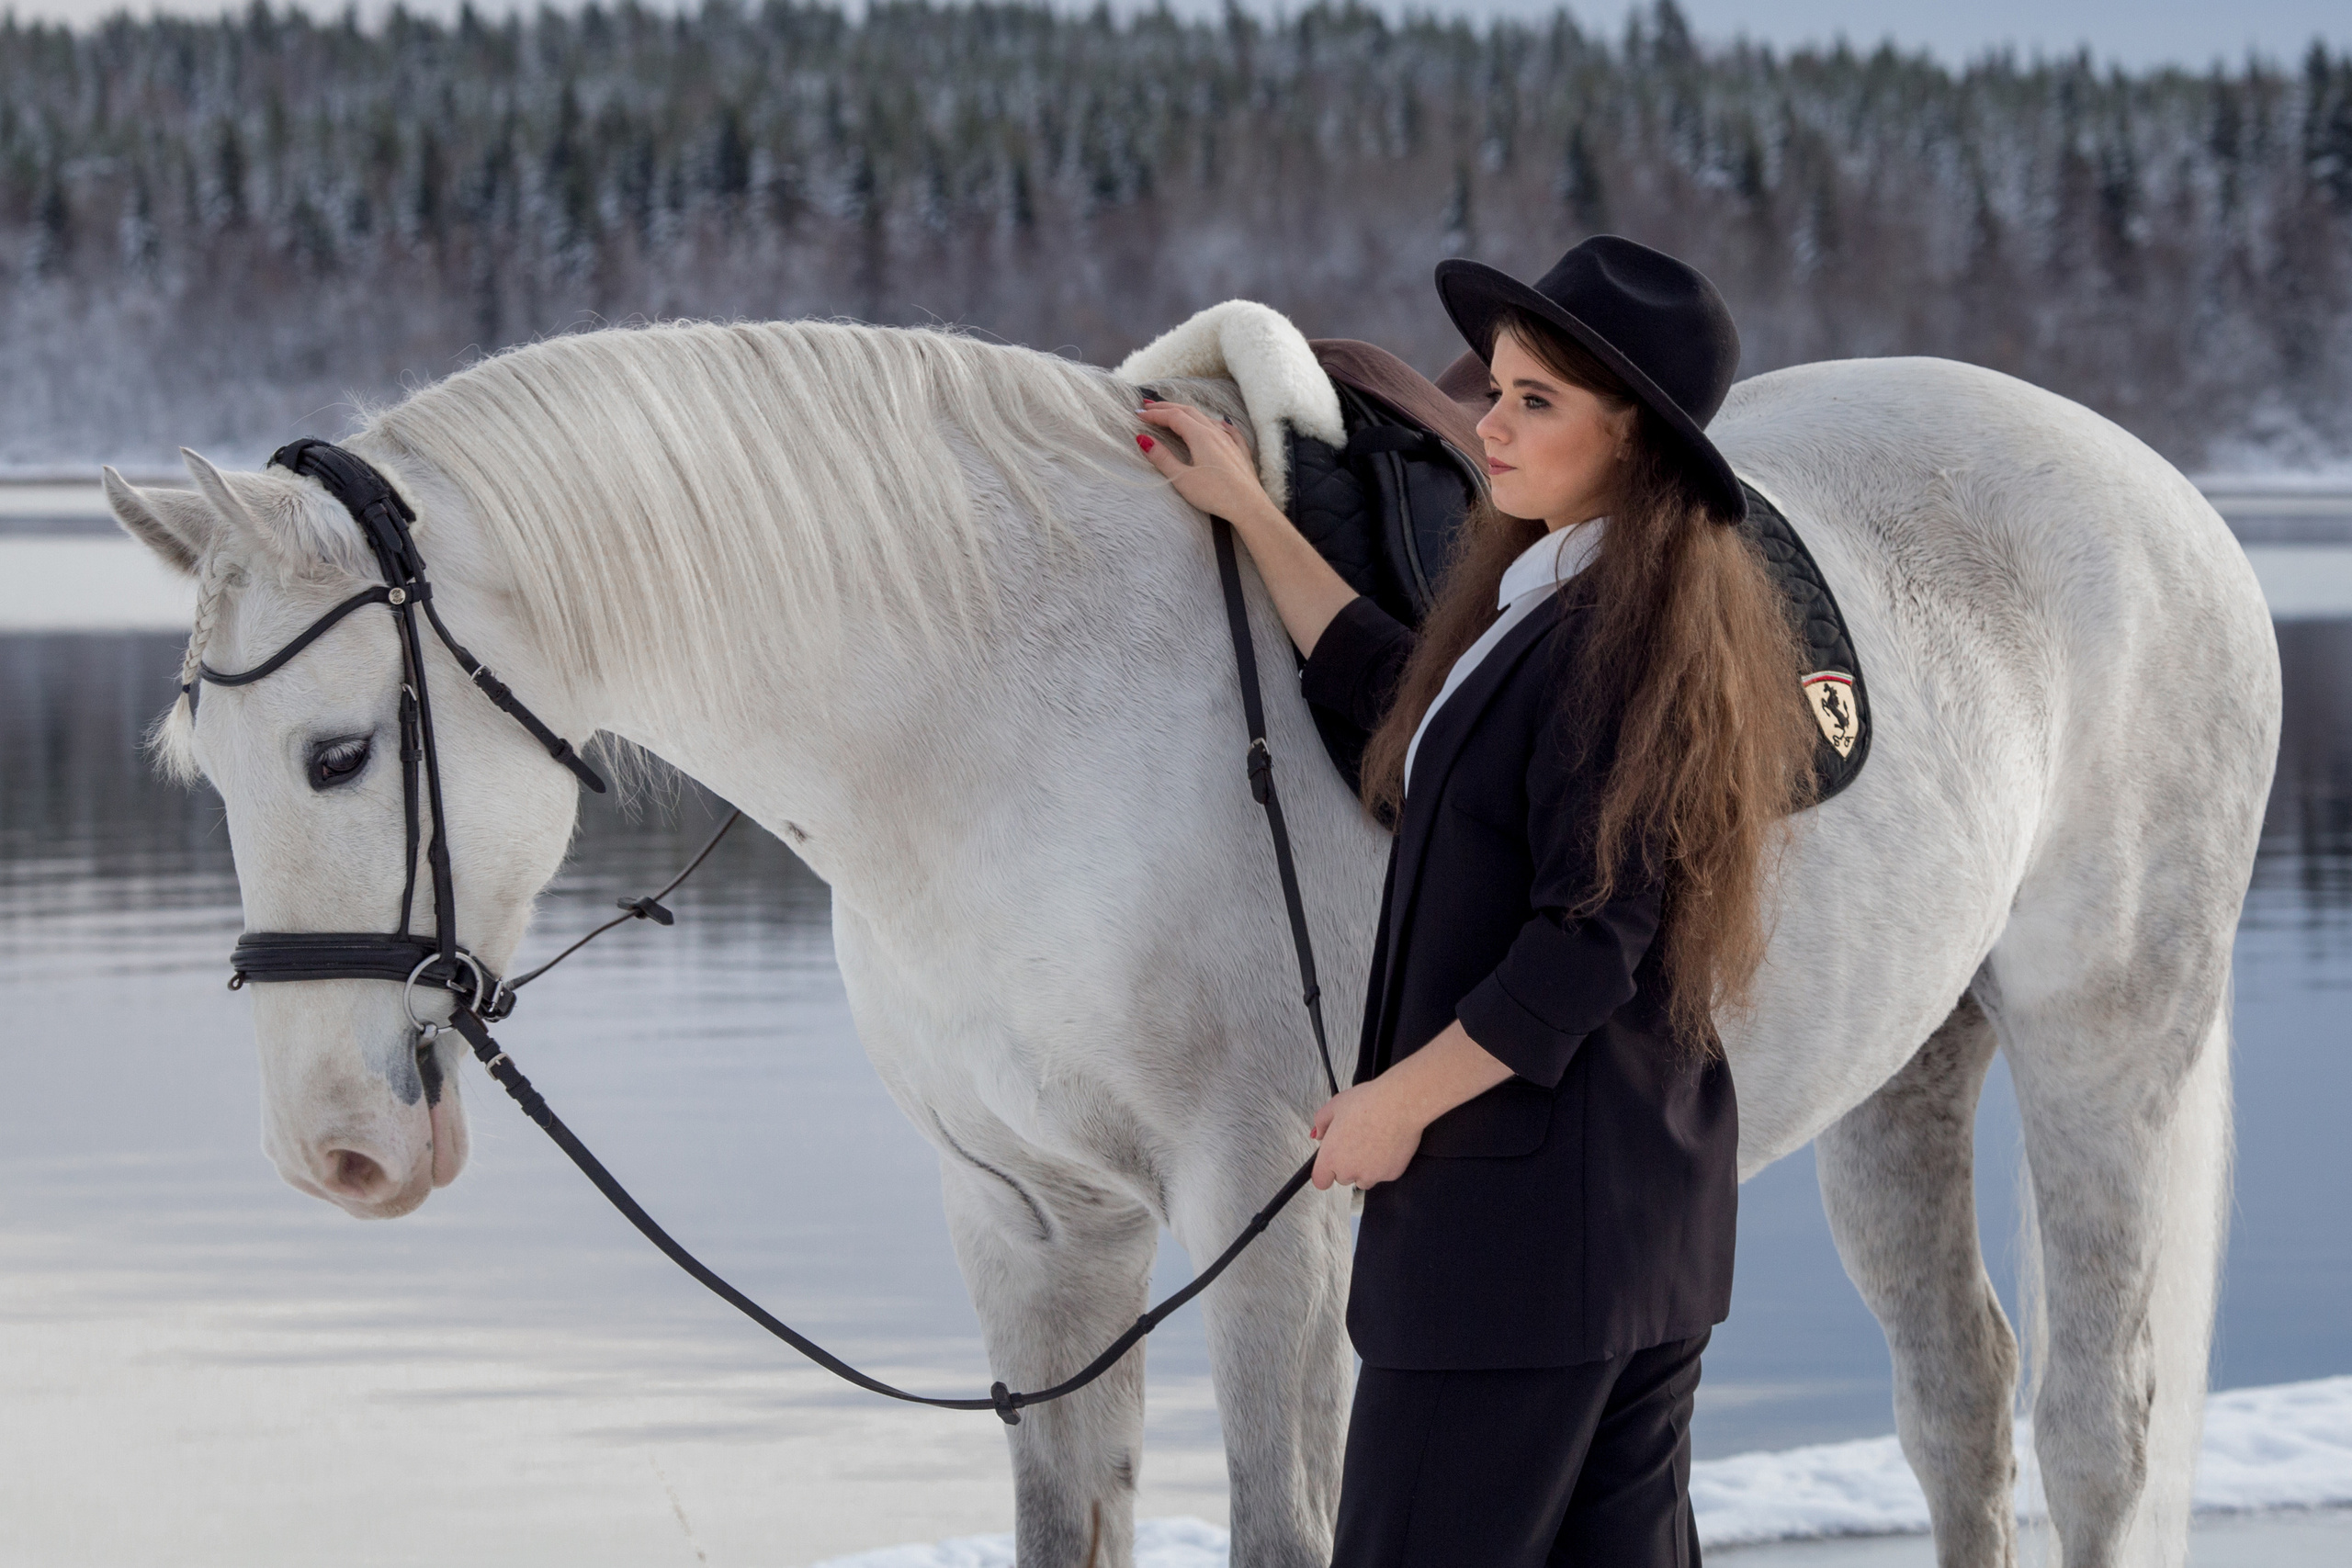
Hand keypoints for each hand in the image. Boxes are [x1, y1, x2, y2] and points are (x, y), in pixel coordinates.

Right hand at [1134, 400, 1279, 528]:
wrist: (1249, 507)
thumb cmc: (1215, 494)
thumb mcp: (1182, 478)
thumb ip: (1162, 458)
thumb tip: (1144, 440)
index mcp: (1200, 436)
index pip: (1173, 416)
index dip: (1155, 414)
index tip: (1138, 415)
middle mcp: (1216, 432)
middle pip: (1188, 411)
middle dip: (1167, 407)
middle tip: (1148, 407)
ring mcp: (1230, 440)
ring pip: (1206, 418)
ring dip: (1187, 413)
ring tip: (1174, 414)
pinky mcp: (1240, 451)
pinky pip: (1227, 429)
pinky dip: (1215, 422)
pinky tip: (1220, 423)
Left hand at [1309, 1078, 1427, 1191]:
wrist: (1399, 1105)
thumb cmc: (1369, 1103)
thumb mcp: (1335, 1105)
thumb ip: (1321, 1122)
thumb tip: (1319, 1133)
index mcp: (1331, 1157)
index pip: (1320, 1181)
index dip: (1325, 1172)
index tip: (1329, 1166)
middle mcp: (1350, 1171)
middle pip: (1343, 1178)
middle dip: (1347, 1165)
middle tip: (1356, 1143)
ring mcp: (1371, 1175)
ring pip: (1364, 1179)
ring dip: (1365, 1168)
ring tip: (1372, 1144)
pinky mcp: (1391, 1174)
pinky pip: (1384, 1174)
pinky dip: (1384, 1164)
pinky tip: (1386, 1144)